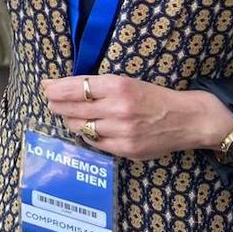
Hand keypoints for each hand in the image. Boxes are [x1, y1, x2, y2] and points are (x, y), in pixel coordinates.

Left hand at [42, 74, 232, 160]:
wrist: (186, 119)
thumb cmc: (152, 97)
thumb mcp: (125, 82)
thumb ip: (95, 85)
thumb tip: (57, 85)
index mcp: (118, 86)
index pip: (76, 87)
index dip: (56, 88)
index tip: (45, 87)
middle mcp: (118, 109)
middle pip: (73, 108)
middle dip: (57, 105)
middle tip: (51, 102)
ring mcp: (121, 131)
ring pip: (80, 127)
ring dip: (70, 120)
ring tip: (69, 115)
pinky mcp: (125, 149)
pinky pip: (94, 142)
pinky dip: (87, 135)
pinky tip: (89, 128)